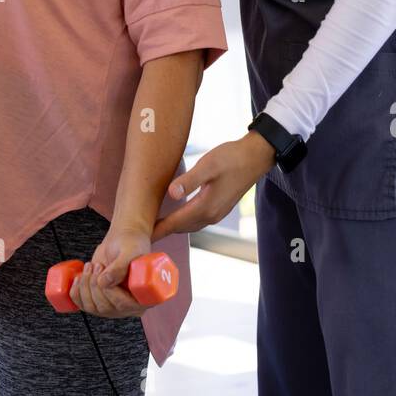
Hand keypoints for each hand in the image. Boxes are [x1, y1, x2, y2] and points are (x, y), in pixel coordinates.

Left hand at [66, 223, 152, 318]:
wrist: (121, 241)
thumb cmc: (131, 243)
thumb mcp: (130, 251)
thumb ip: (121, 265)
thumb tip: (105, 282)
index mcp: (143, 298)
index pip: (124, 306)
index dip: (110, 293)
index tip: (103, 273)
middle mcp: (128, 306)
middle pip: (105, 308)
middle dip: (95, 285)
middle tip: (97, 265)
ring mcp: (112, 306)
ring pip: (92, 307)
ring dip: (85, 286)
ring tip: (90, 266)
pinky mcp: (99, 301)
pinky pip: (83, 305)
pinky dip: (76, 293)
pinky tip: (78, 278)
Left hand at [150, 133, 276, 240]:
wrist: (256, 158)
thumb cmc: (231, 158)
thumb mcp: (208, 165)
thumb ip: (189, 181)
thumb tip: (171, 194)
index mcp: (205, 207)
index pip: (174, 223)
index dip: (156, 230)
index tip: (140, 238)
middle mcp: (211, 215)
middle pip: (180, 228)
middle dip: (161, 231)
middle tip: (140, 234)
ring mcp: (216, 213)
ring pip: (188, 225)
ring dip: (172, 227)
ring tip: (154, 226)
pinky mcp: (219, 208)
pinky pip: (196, 221)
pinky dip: (182, 221)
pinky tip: (175, 215)